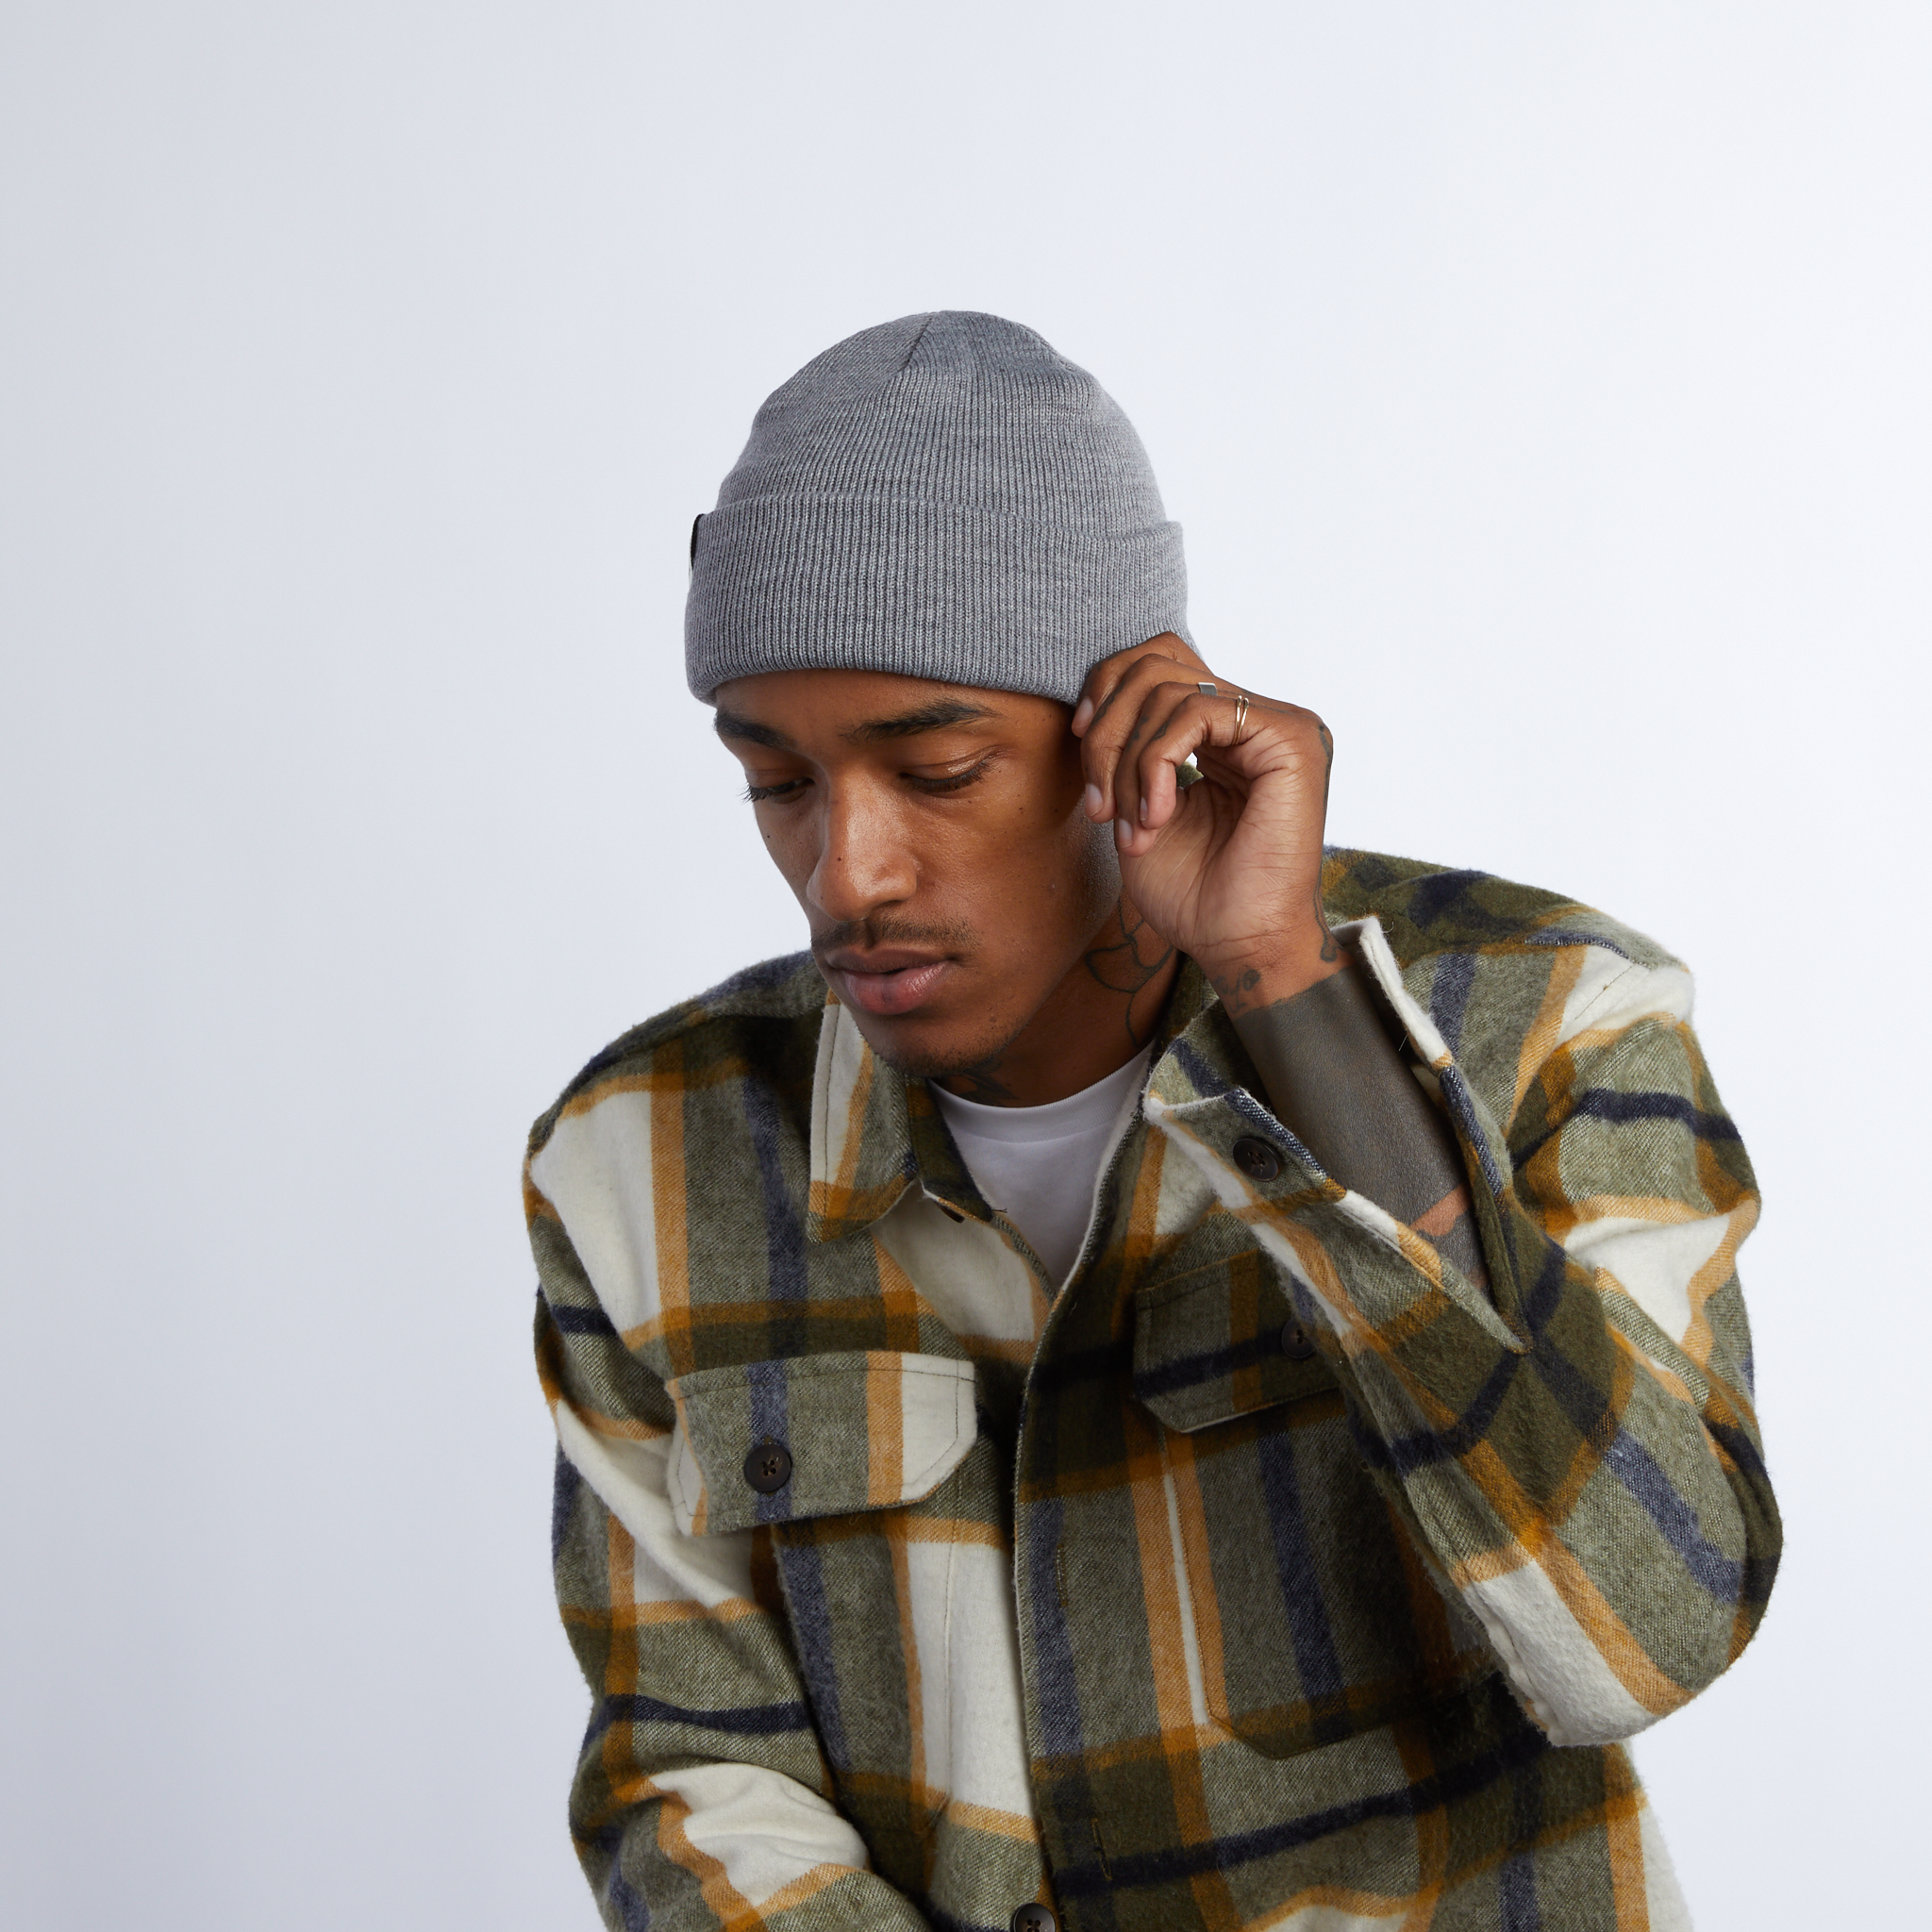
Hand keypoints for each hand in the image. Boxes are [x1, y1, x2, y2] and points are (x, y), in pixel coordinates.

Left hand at [1071, 634, 1340, 1012]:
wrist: (1239, 945)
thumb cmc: (1193, 894)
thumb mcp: (1138, 809)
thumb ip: (1126, 753)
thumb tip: (1093, 709)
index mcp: (1224, 731)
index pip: (1158, 662)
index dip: (1106, 691)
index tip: (1079, 747)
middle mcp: (1253, 718)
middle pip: (1155, 662)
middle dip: (1106, 730)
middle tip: (1099, 802)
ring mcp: (1277, 723)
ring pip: (1166, 688)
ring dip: (1127, 763)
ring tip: (1131, 824)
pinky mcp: (1290, 737)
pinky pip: (1194, 713)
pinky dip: (1156, 764)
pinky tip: (1157, 815)